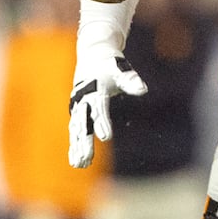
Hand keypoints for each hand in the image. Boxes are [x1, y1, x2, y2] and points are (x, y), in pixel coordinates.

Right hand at [67, 48, 146, 168]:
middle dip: (84, 142)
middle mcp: (83, 99)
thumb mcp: (121, 68)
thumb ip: (130, 80)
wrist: (92, 53)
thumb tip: (142, 90)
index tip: (106, 137)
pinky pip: (75, 130)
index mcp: (94, 90)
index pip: (99, 109)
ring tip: (79, 165)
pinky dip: (75, 144)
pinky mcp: (77, 110)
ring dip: (77, 147)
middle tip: (87, 159)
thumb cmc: (110, 63)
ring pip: (76, 130)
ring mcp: (78, 106)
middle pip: (83, 124)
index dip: (102, 122)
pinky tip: (76, 161)